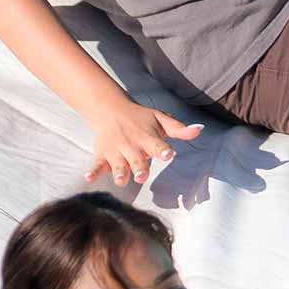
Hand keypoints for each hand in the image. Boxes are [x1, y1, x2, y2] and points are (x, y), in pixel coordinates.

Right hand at [82, 96, 202, 188]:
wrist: (109, 108)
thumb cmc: (138, 117)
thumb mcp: (160, 119)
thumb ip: (178, 129)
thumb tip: (200, 130)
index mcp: (147, 137)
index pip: (157, 145)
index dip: (162, 150)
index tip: (168, 154)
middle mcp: (131, 145)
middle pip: (136, 159)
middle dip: (139, 167)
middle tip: (142, 175)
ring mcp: (115, 151)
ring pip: (117, 164)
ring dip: (119, 172)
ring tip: (121, 179)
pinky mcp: (102, 155)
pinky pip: (97, 164)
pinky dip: (93, 171)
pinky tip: (89, 177)